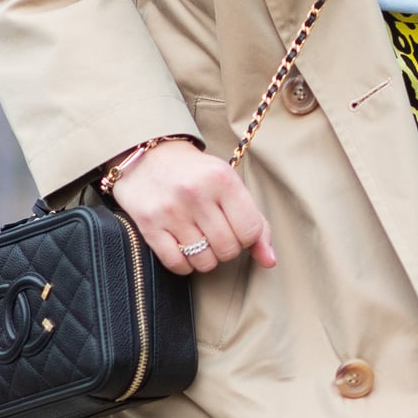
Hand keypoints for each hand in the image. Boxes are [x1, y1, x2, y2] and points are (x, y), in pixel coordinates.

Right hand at [110, 139, 276, 276]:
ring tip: (199, 240)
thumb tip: (269, 261)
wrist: (149, 154)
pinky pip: (177, 264)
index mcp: (222, 179)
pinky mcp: (148, 224)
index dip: (247, 238)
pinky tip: (183, 248)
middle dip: (226, 248)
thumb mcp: (230, 185)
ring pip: (204, 261)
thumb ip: (255, 222)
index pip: (250, 231)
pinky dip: (184, 264)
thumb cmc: (196, 173)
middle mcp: (196, 194)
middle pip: (227, 249)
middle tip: (216, 234)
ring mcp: (170, 210)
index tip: (236, 229)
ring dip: (205, 258)